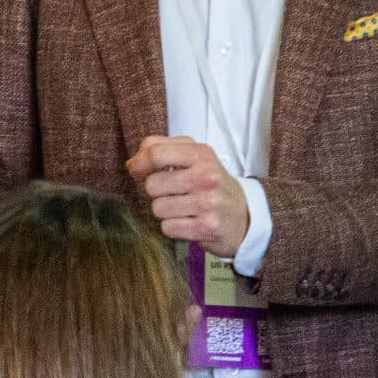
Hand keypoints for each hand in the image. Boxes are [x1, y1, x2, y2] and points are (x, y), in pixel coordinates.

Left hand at [125, 136, 249, 257]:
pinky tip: (188, 221)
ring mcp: (207, 202)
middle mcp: (206, 176)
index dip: (139, 162)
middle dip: (156, 191)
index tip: (136, 169)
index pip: (156, 152)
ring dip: (164, 210)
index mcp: (202, 154)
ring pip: (158, 208)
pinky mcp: (206, 227)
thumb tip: (132, 163)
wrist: (245, 216)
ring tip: (183, 207)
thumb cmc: (212, 184)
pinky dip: (173, 226)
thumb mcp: (196, 158)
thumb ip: (164, 150)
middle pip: (152, 184)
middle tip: (172, 192)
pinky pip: (167, 227)